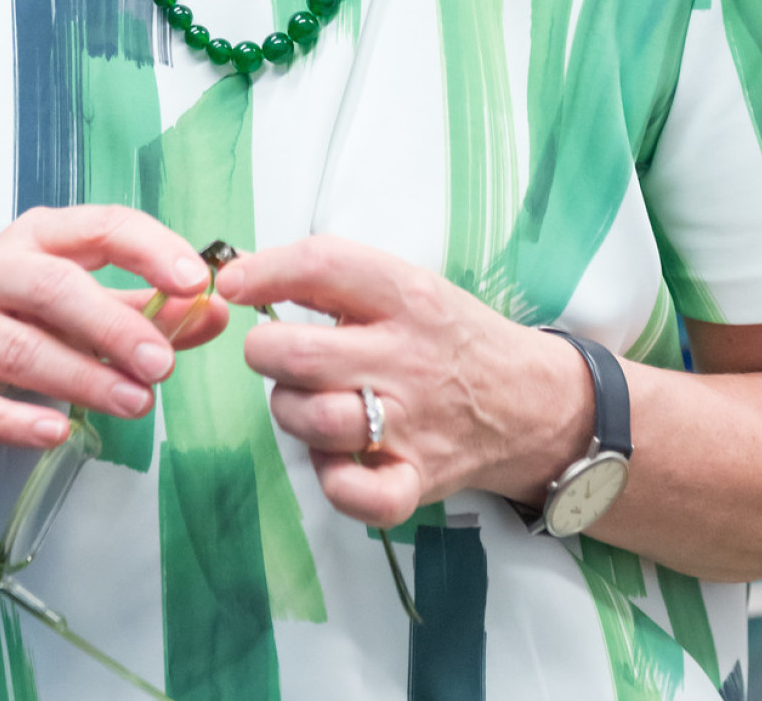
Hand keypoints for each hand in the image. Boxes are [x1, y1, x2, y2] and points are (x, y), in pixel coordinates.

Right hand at [0, 205, 227, 457]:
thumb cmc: (0, 314)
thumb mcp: (69, 298)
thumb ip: (142, 307)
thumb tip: (215, 311)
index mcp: (36, 239)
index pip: (101, 226)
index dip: (150, 250)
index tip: (195, 280)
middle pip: (55, 289)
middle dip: (113, 324)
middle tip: (164, 362)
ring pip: (22, 349)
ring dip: (83, 377)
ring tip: (137, 403)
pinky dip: (17, 422)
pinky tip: (58, 433)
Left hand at [216, 237, 591, 528]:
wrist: (527, 400)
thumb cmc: (448, 337)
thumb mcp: (407, 284)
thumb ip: (337, 278)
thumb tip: (249, 274)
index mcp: (406, 295)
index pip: (322, 266)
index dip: (264, 271)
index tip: (235, 282)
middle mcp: (406, 356)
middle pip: (298, 355)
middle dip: (263, 352)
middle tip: (272, 352)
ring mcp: (412, 423)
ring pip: (312, 420)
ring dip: (289, 410)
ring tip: (304, 400)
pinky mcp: (417, 479)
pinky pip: (357, 494)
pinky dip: (333, 481)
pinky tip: (336, 459)